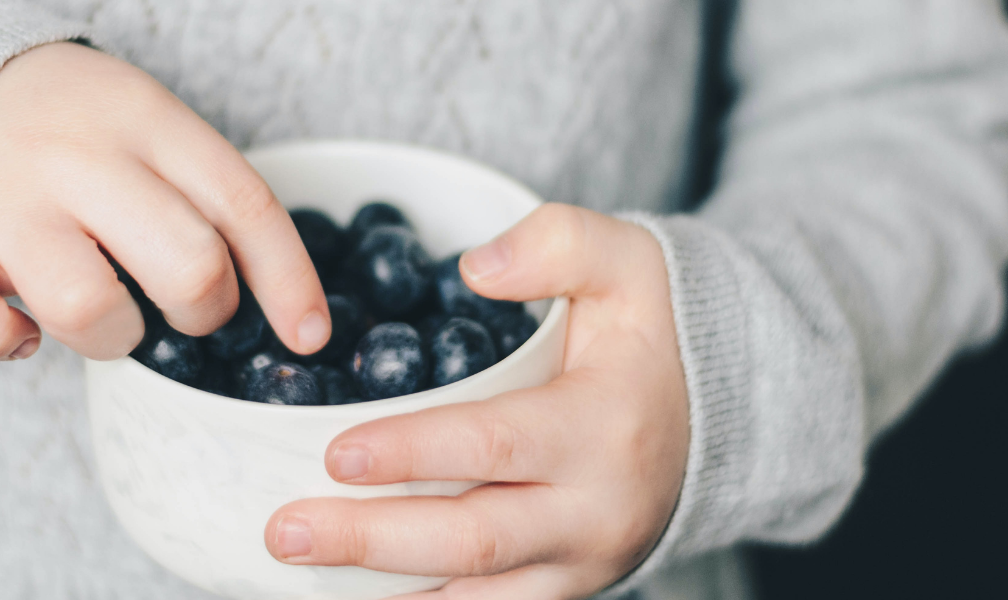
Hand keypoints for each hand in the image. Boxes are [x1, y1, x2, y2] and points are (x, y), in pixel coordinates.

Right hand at [0, 42, 329, 360]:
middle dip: (204, 312)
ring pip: (90, 308)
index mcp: (147, 120)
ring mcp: (4, 200)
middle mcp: (78, 156)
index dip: (288, 282)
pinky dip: (3, 343)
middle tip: (183, 307)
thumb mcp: (155, 131)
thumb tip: (294, 318)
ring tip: (106, 319)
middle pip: (187, 267)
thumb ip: (210, 200)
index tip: (307, 335)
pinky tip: (23, 330)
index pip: (244, 206)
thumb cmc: (82, 134)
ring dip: (115, 340)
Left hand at [264, 204, 689, 598]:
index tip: (334, 452)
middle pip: (471, 541)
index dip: (411, 452)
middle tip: (285, 529)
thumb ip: (558, 244)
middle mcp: (594, 510)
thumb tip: (472, 270)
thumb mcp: (630, 262)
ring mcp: (582, 563)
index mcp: (603, 427)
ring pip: (475, 599)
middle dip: (370, 541)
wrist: (722, 418)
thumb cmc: (654, 336)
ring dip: (383, 597)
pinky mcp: (567, 590)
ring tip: (301, 576)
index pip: (494, 446)